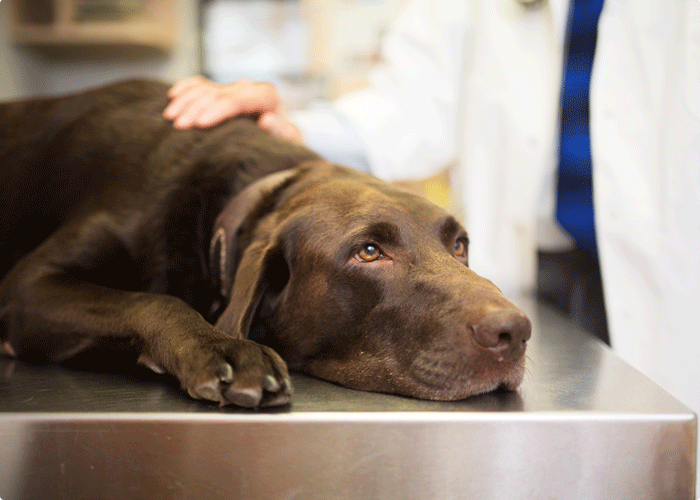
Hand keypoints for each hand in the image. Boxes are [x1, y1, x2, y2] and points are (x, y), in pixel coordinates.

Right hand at [163, 76, 303, 144]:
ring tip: (170, 118)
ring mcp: (234, 88)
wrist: (282, 140)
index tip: (200, 124)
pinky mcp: (224, 91)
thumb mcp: (288, 142)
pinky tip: (173, 95)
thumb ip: (280, 131)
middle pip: (217, 94)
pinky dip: (186, 88)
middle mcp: (249, 88)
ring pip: (206, 88)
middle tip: (178, 126)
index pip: (237, 100)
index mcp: (266, 96)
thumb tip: (267, 120)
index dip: (217, 110)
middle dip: (196, 108)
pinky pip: (201, 84)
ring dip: (186, 101)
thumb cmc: (284, 145)